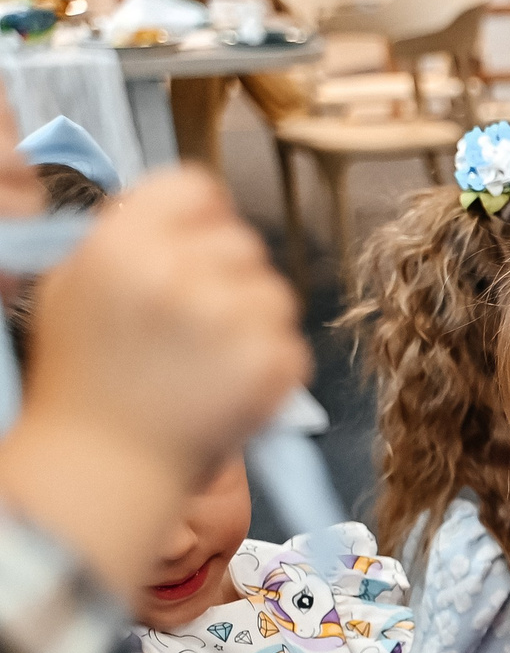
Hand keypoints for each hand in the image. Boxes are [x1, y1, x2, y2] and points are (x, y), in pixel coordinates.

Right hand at [23, 168, 307, 486]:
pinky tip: (228, 387)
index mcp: (122, 245)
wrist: (104, 465)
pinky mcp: (268, 364)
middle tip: (198, 323)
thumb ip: (125, 238)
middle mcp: (175, 273)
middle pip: (243, 241)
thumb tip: (180, 215)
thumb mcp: (75, 287)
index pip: (197, 187)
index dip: (202, 218)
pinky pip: (292, 343)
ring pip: (275, 293)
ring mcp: (227, 320)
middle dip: (228, 277)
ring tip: (209, 361)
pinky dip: (270, 366)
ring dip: (253, 322)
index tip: (196, 248)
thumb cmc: (86, 381)